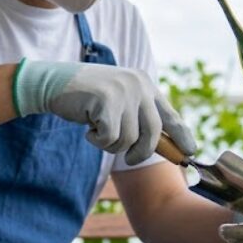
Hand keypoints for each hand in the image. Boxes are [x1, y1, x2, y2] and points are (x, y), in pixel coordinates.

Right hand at [13, 59, 196, 164]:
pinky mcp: (106, 101)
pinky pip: (110, 138)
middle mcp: (138, 85)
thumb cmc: (86, 99)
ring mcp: (123, 91)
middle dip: (141, 152)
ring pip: (128, 139)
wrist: (53, 83)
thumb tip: (163, 146)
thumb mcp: (118, 103)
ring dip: (111, 145)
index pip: (170, 114)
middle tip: (129, 159)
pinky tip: (88, 127)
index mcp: (145, 84)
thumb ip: (138, 118)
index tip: (189, 152)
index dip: (181, 136)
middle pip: (153, 133)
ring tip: (97, 131)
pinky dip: (97, 140)